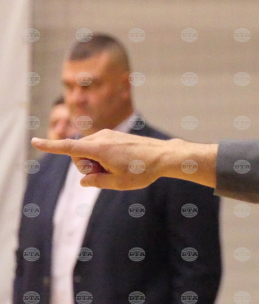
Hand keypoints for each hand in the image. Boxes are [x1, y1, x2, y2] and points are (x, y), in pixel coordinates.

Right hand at [31, 129, 214, 189]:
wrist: (165, 156)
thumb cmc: (143, 171)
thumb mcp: (117, 183)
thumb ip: (95, 181)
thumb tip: (85, 179)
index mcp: (99, 148)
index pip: (68, 147)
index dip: (50, 147)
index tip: (34, 142)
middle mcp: (101, 137)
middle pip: (78, 154)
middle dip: (86, 166)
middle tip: (107, 174)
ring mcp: (108, 135)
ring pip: (89, 151)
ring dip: (96, 163)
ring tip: (119, 168)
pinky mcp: (115, 136)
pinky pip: (99, 149)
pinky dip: (104, 158)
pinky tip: (122, 163)